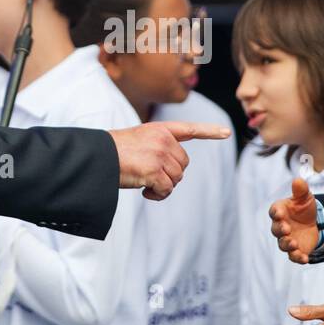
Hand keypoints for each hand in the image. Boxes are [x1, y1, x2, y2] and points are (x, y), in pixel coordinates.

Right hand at [109, 120, 230, 200]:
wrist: (97, 157)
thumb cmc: (113, 152)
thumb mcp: (139, 141)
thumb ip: (159, 148)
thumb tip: (173, 173)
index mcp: (160, 129)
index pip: (189, 129)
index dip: (210, 131)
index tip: (226, 133)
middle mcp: (163, 139)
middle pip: (183, 164)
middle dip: (171, 174)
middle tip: (151, 177)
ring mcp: (160, 154)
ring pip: (177, 179)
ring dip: (163, 186)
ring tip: (145, 183)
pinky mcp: (155, 170)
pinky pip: (167, 190)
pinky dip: (157, 195)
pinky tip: (144, 191)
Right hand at [269, 177, 319, 263]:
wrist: (314, 223)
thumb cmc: (303, 208)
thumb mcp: (305, 197)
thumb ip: (301, 190)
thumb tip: (298, 180)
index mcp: (280, 211)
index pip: (274, 211)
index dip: (276, 212)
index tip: (280, 213)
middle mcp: (280, 226)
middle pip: (275, 230)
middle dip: (280, 229)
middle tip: (287, 228)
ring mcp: (287, 239)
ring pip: (282, 244)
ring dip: (287, 245)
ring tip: (294, 243)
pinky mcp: (296, 250)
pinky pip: (294, 256)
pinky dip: (298, 258)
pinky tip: (304, 258)